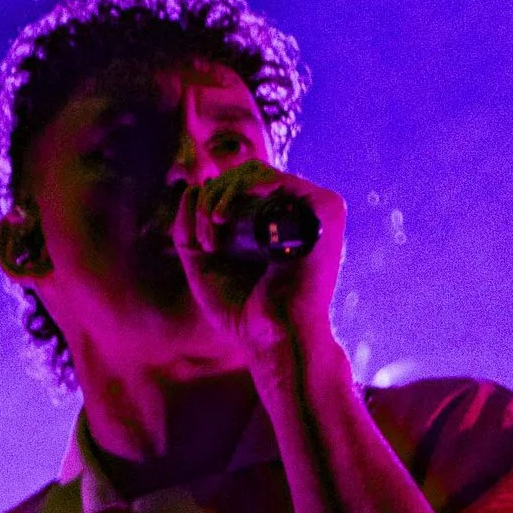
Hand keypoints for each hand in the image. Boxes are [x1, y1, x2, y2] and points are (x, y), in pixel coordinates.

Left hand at [166, 158, 345, 373]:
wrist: (276, 338)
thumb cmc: (244, 312)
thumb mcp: (204, 267)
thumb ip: (189, 230)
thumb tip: (191, 189)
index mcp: (272, 223)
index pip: (236, 188)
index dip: (209, 204)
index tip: (202, 243)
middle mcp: (293, 212)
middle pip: (243, 177)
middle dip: (212, 201)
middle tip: (206, 241)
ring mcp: (311, 210)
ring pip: (254, 174)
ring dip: (222, 197)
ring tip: (214, 232)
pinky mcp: (323, 209)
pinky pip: (277, 179)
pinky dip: (245, 187)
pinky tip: (226, 213)